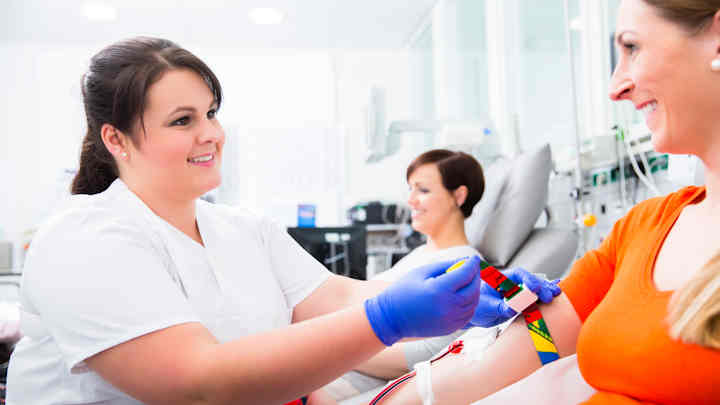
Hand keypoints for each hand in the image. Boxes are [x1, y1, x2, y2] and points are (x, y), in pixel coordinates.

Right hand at [364, 256, 481, 345]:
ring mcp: (451, 320)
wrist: (391, 318)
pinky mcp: (450, 329)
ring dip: (474, 290)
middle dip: (475, 276)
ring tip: (467, 282)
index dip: (472, 263)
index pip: (466, 273)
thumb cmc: (403, 292)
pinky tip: (462, 297)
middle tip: (472, 268)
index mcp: (440, 290)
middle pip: (473, 289)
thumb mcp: (421, 272)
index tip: (474, 258)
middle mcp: (448, 307)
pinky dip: (469, 304)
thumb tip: (464, 261)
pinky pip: (468, 315)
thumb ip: (445, 265)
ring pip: (473, 303)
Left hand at [468, 267, 561, 327]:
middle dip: (541, 287)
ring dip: (545, 291)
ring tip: (556, 294)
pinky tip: (555, 297)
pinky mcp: (521, 304)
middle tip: (549, 296)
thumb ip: (499, 307)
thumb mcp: (486, 306)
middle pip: (530, 281)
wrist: (476, 316)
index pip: (518, 274)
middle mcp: (512, 284)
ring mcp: (518, 294)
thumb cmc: (477, 306)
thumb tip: (513, 308)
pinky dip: (544, 299)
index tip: (535, 289)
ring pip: (535, 289)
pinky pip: (534, 299)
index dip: (529, 279)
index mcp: (502, 279)